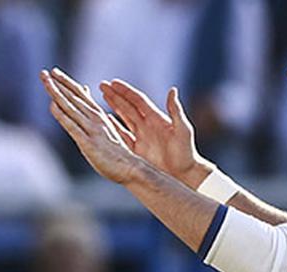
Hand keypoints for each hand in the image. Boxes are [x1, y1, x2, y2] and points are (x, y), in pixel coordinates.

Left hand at [40, 68, 143, 184]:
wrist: (130, 168)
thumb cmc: (116, 152)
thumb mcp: (105, 130)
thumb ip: (95, 115)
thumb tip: (87, 101)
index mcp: (99, 116)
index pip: (80, 95)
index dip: (67, 83)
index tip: (54, 72)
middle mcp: (95, 119)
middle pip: (73, 98)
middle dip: (58, 84)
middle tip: (43, 73)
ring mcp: (92, 130)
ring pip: (71, 108)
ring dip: (56, 93)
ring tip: (45, 81)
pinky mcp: (88, 143)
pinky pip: (72, 127)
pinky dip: (62, 115)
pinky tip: (52, 106)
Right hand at [100, 79, 214, 187]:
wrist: (184, 174)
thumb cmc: (186, 152)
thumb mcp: (183, 130)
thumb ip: (176, 111)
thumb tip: (172, 90)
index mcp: (156, 118)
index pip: (137, 100)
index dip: (125, 91)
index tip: (113, 83)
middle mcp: (146, 125)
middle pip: (127, 106)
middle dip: (115, 96)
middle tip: (102, 85)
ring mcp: (140, 137)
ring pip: (123, 118)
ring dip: (112, 108)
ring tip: (100, 97)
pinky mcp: (136, 150)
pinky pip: (121, 136)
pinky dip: (112, 127)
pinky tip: (104, 121)